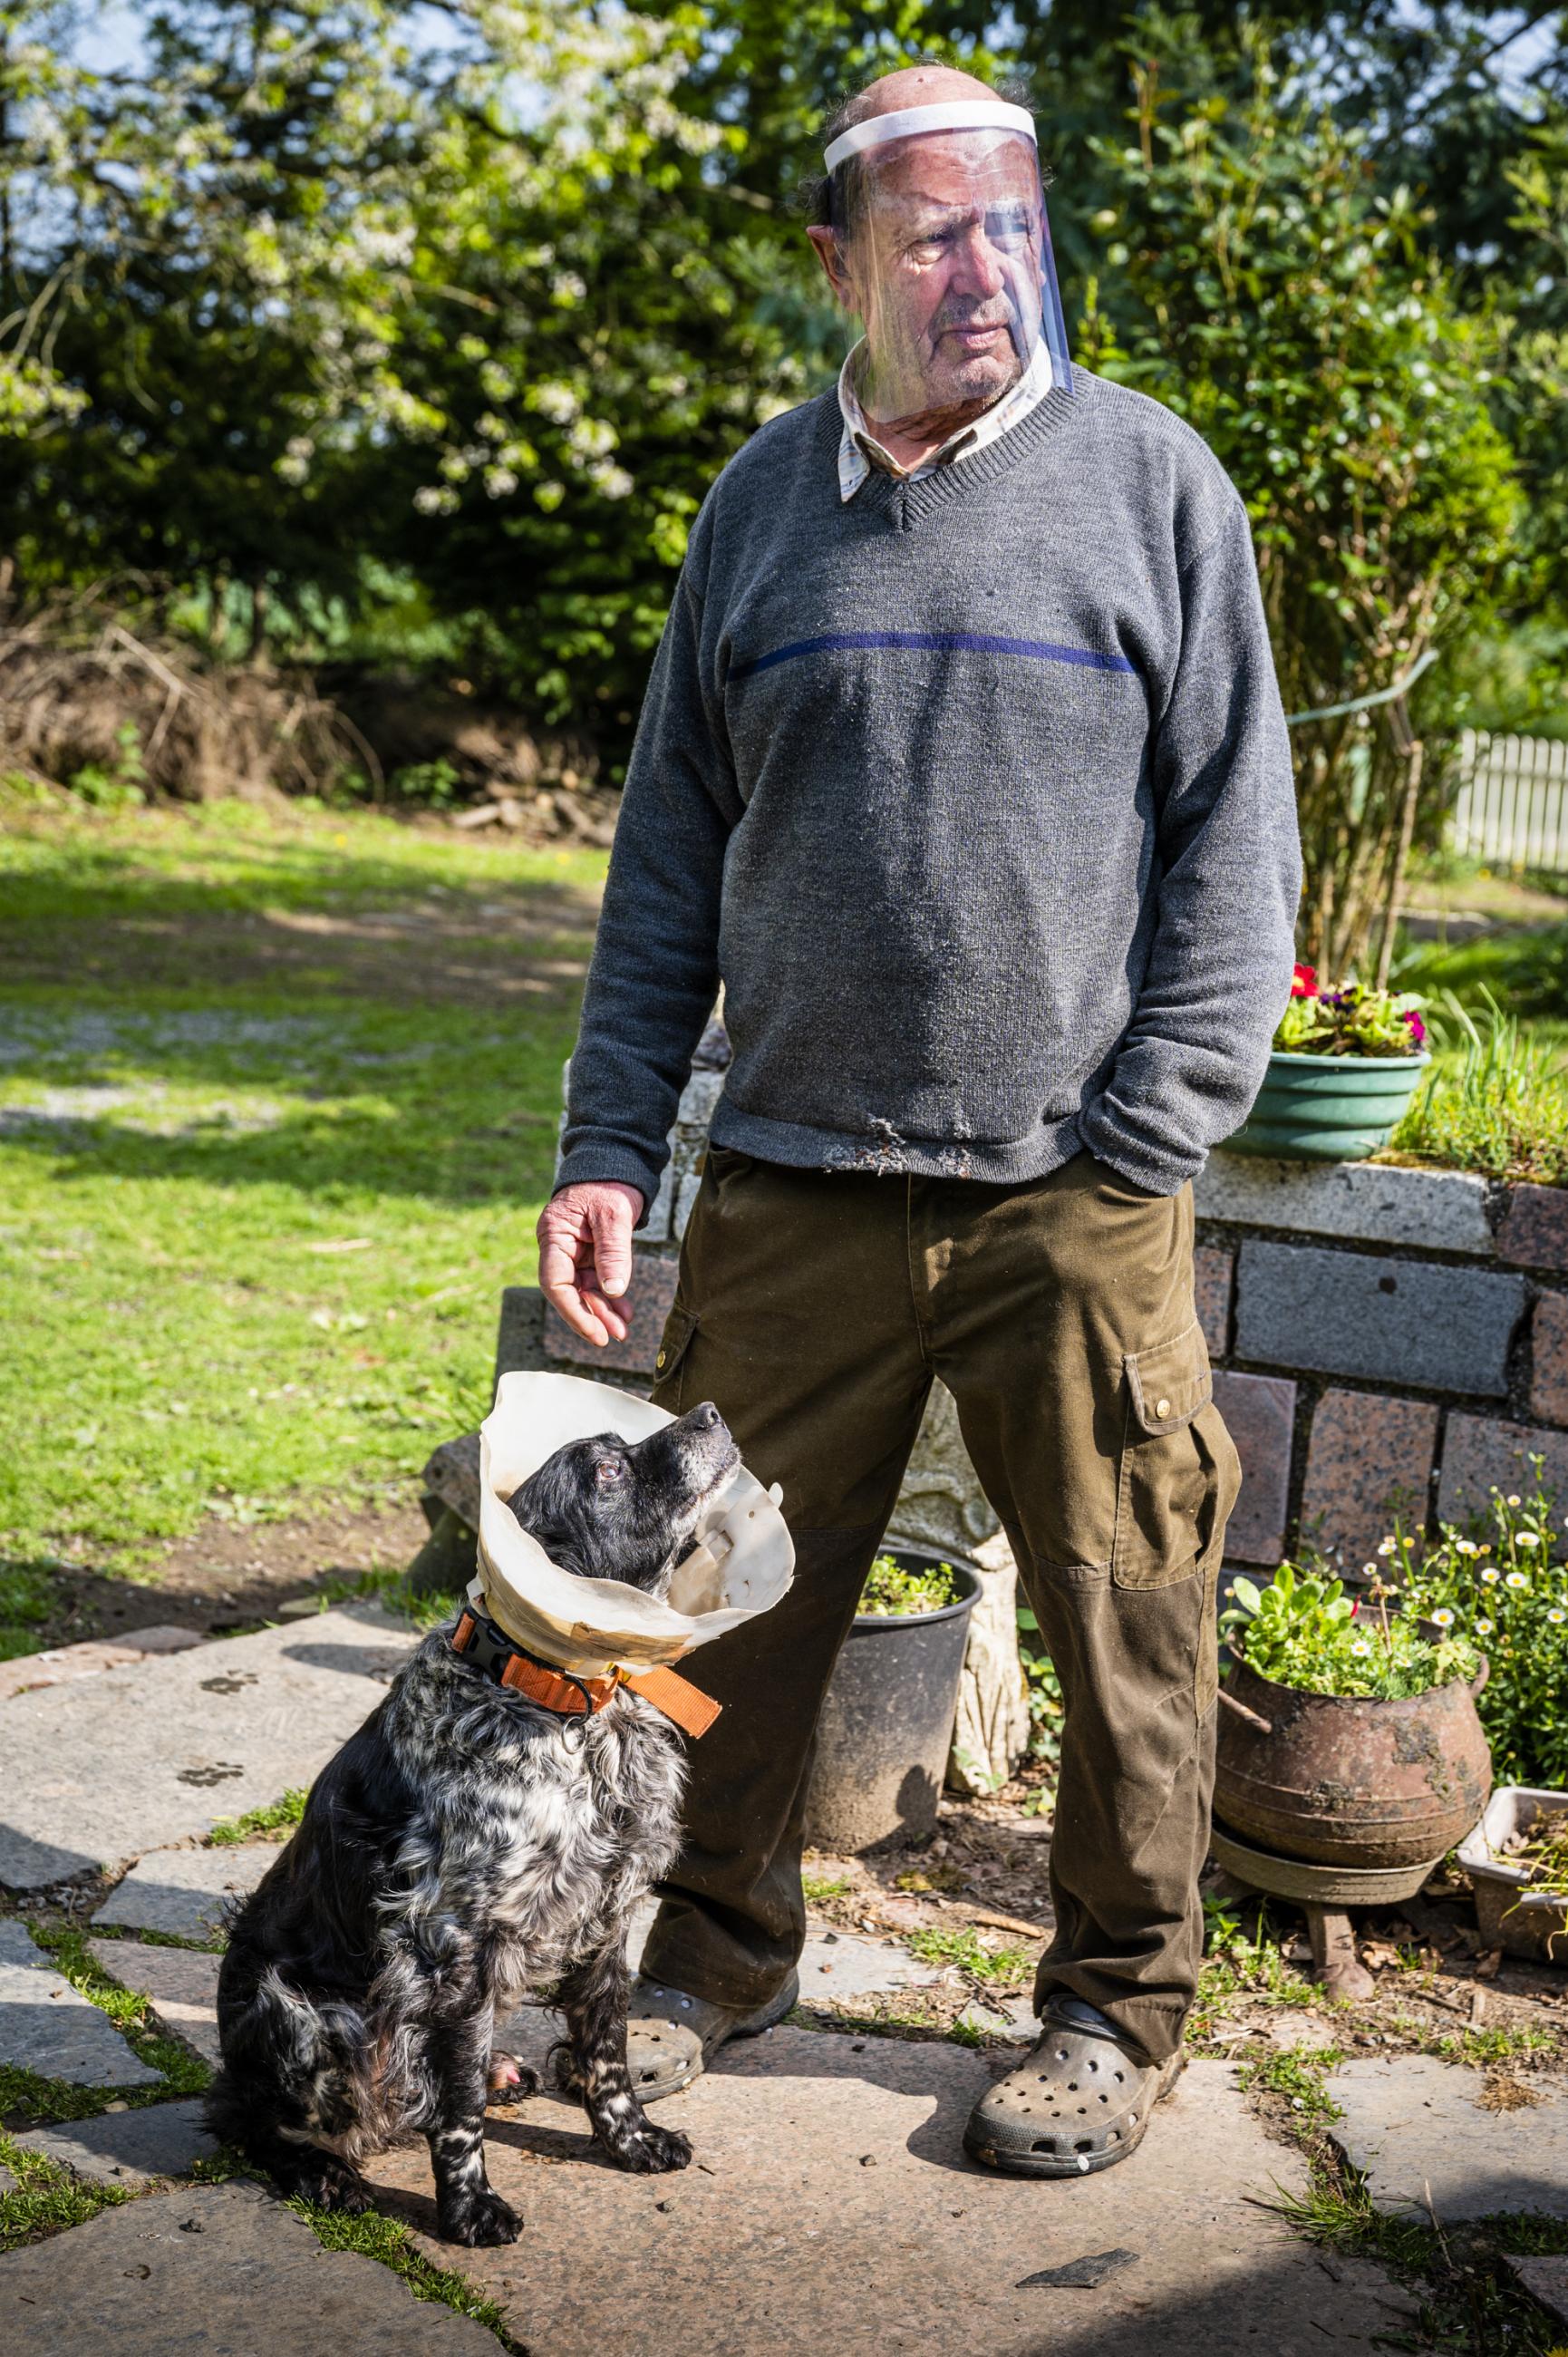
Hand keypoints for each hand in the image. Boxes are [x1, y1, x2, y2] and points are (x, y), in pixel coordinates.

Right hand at [537, 1181, 643, 1346]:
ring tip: (623, 1329)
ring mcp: (573, 1249)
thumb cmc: (610, 1182)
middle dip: (592, 1316)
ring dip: (603, 1310)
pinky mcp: (589, 1250)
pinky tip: (624, 1311)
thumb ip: (613, 1252)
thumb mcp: (614, 1215)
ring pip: (584, 1289)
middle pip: (570, 1291)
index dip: (574, 1312)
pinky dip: (610, 1295)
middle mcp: (559, 1245)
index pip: (555, 1283)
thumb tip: (614, 1292)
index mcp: (554, 1234)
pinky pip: (596, 1279)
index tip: (595, 1332)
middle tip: (614, 1336)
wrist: (616, 1160)